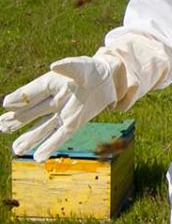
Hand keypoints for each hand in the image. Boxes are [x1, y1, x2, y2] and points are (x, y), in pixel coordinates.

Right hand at [0, 56, 119, 161]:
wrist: (108, 80)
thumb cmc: (91, 70)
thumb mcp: (82, 67)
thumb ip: (69, 67)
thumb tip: (54, 66)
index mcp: (50, 84)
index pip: (32, 92)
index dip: (21, 98)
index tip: (8, 104)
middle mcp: (53, 101)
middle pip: (32, 112)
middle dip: (17, 120)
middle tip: (1, 126)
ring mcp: (62, 113)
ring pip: (43, 127)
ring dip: (30, 138)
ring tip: (16, 149)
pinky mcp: (74, 123)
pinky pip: (60, 136)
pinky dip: (50, 146)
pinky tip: (38, 157)